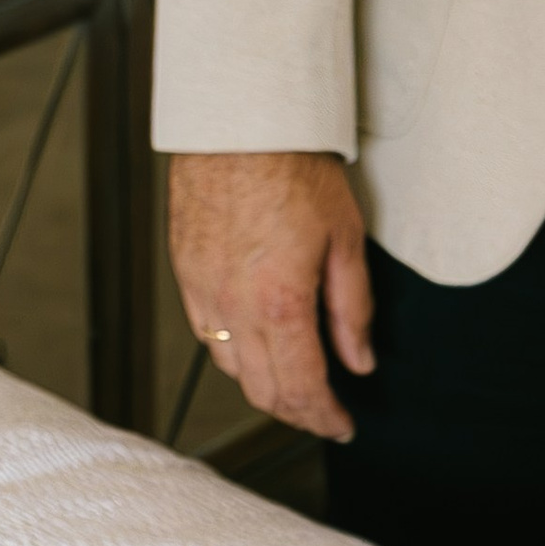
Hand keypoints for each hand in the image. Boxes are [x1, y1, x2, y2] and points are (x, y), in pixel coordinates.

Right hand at [168, 149, 372, 439]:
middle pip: (263, 391)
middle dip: (296, 413)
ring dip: (264, 385)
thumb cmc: (292, 166)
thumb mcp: (345, 241)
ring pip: (232, 369)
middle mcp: (235, 307)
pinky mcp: (184, 272)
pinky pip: (208, 334)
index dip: (325, 418)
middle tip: (321, 413)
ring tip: (293, 381)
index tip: (341, 426)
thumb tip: (360, 360)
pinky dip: (235, 352)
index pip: (303, 388)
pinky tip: (257, 343)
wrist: (239, 119)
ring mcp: (204, 291)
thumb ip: (353, 311)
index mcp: (281, 303)